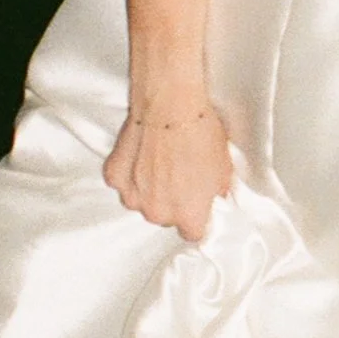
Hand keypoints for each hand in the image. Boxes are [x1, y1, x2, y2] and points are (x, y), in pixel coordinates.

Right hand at [103, 102, 233, 242]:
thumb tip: (213, 198)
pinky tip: (142, 154)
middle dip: (171, 201)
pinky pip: (123, 183)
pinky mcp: (114, 177)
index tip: (197, 205)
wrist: (170, 105)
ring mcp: (132, 196)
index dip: (196, 218)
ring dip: (148, 189)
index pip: (192, 232)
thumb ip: (216, 193)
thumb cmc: (199, 133)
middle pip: (164, 217)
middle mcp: (157, 212)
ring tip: (159, 161)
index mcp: (187, 215)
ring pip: (141, 201)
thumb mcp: (224, 168)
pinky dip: (130, 172)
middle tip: (178, 173)